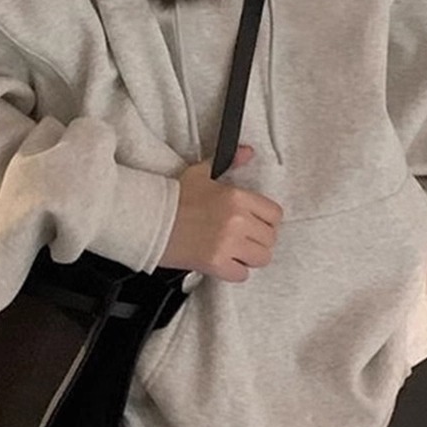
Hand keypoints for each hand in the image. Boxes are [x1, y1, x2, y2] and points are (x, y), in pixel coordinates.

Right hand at [159, 146, 282, 282]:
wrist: (152, 219)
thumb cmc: (176, 197)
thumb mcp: (203, 173)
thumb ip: (230, 162)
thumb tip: (247, 152)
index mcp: (237, 197)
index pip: (275, 215)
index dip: (268, 220)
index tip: (258, 222)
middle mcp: (237, 221)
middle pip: (270, 239)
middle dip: (259, 239)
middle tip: (245, 237)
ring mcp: (228, 244)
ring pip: (261, 258)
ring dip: (251, 256)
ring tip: (237, 251)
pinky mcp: (216, 264)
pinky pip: (242, 275)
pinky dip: (235, 271)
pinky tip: (225, 261)